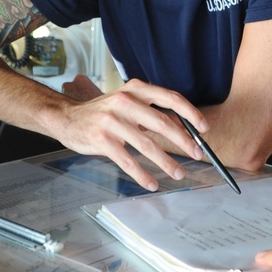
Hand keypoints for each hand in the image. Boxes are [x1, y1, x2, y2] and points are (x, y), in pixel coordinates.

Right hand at [53, 78, 207, 190]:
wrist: (66, 117)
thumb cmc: (103, 112)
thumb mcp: (128, 103)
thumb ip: (152, 113)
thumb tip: (183, 129)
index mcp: (136, 89)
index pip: (171, 98)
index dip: (190, 113)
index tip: (204, 128)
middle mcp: (125, 101)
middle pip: (162, 123)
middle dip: (184, 141)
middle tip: (198, 154)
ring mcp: (112, 121)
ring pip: (147, 145)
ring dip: (166, 162)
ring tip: (179, 173)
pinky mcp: (101, 139)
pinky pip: (128, 161)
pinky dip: (142, 174)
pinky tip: (152, 183)